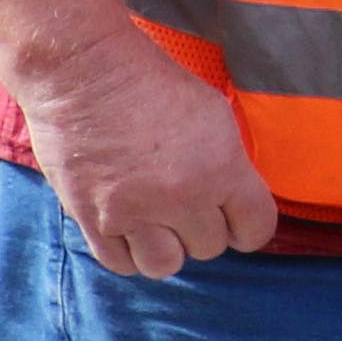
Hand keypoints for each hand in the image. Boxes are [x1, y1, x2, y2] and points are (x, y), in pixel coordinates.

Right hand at [11, 31, 271, 279]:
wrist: (86, 74)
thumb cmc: (153, 83)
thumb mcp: (214, 115)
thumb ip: (228, 163)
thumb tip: (234, 196)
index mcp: (222, 169)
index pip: (255, 229)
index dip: (249, 227)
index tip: (239, 220)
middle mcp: (181, 199)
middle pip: (209, 248)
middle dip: (204, 229)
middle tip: (190, 208)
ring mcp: (134, 214)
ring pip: (165, 266)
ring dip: (167, 249)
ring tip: (160, 225)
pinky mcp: (92, 220)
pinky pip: (120, 264)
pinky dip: (129, 254)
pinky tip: (130, 231)